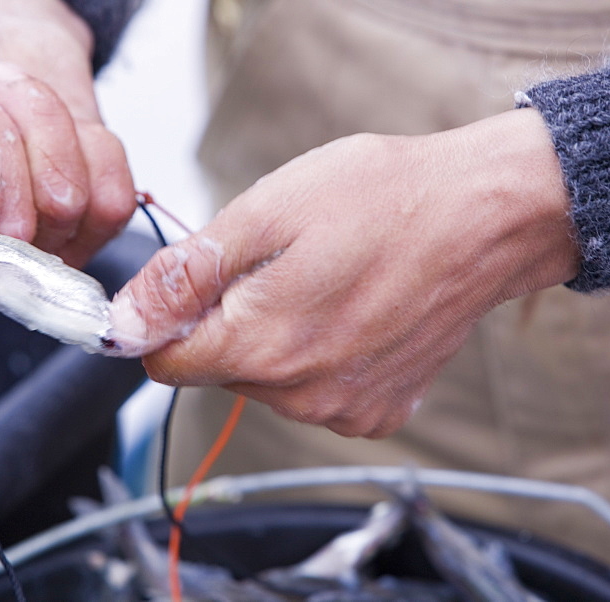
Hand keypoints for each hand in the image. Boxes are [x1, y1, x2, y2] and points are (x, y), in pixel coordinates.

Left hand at [109, 109, 579, 436]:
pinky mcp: (379, 410)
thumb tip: (122, 322)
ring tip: (322, 278)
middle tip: (277, 261)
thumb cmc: (383, 199)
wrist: (486, 218)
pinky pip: (315, 391)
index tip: (188, 282)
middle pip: (216, 368)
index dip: (162, 318)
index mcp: (261, 345)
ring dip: (274, 335)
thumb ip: (186, 275)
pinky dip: (319, 354)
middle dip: (227, 318)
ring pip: (265, 380)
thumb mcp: (266, 212)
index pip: (163, 361)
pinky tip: (352, 309)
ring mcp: (344, 409)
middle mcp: (300, 395)